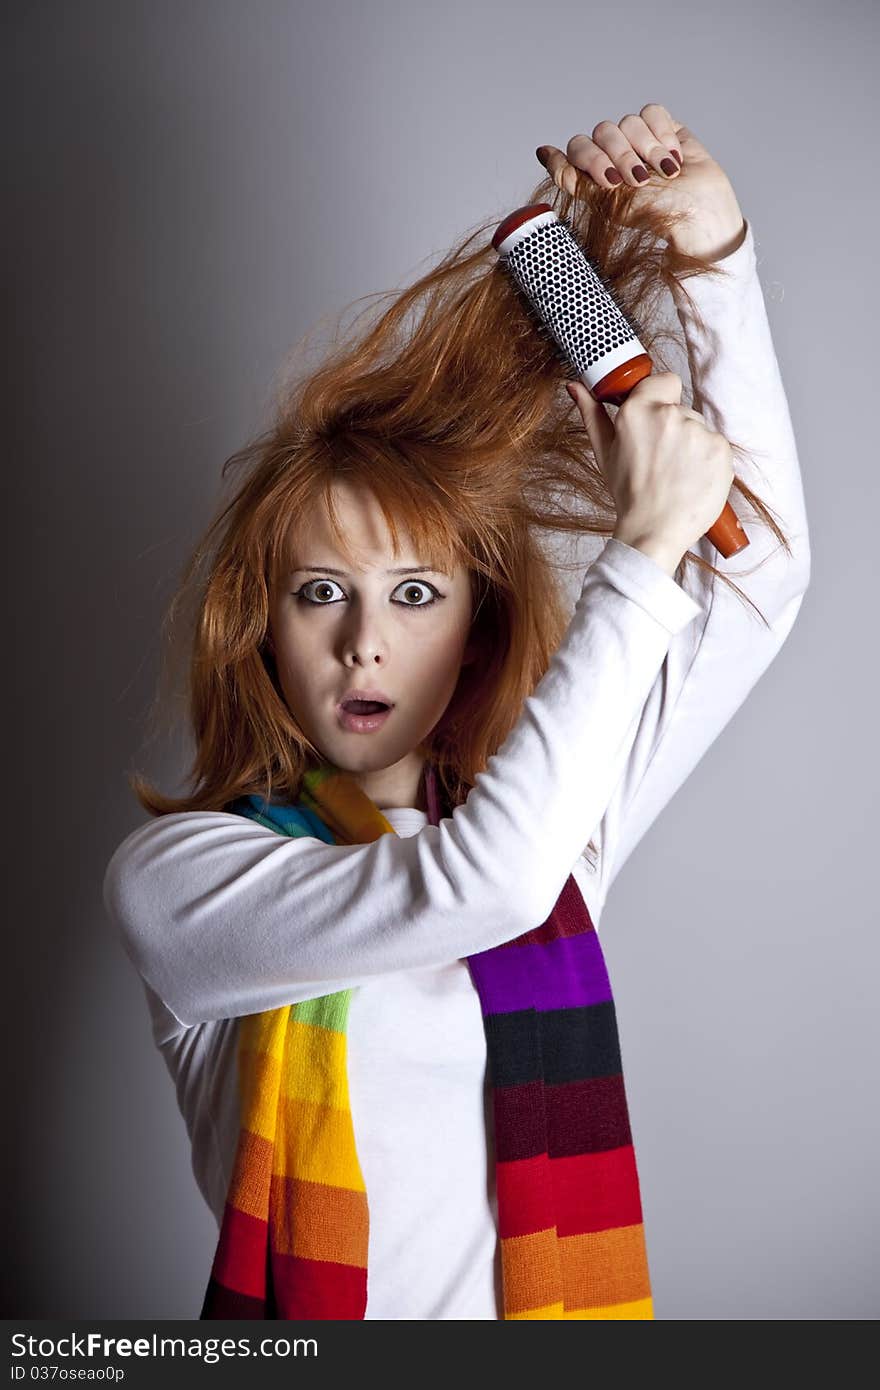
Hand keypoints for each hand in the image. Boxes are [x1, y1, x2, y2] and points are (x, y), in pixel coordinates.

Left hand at [535, 103, 746, 261]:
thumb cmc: (652, 217)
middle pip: (601, 131)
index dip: (588, 159)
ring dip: (645, 149)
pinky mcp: (664, 128)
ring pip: (627, 122)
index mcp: (595, 174)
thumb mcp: (606, 202)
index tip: (608, 180)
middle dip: (618, 156)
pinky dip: (662, 134)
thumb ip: (572, 178)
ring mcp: (639, 140)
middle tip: (637, 181)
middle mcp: (614, 154)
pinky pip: (651, 112)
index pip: (577, 148)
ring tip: (662, 173)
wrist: (696, 212)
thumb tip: (542, 151)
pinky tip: (673, 158)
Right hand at [567, 370, 735, 572]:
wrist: (655, 532)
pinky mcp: (720, 449)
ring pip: (699, 428)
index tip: (657, 419)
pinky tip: (692, 479)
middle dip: (674, 429)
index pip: (664, 381)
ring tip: (677, 473)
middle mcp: (669, 415)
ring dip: (692, 445)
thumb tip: (576, 387)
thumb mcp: (605, 453)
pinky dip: (708, 460)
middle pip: (682, 409)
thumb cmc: (629, 495)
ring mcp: (698, 431)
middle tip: (661, 460)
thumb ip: (592, 414)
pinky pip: (716, 445)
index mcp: (638, 411)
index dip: (662, 398)